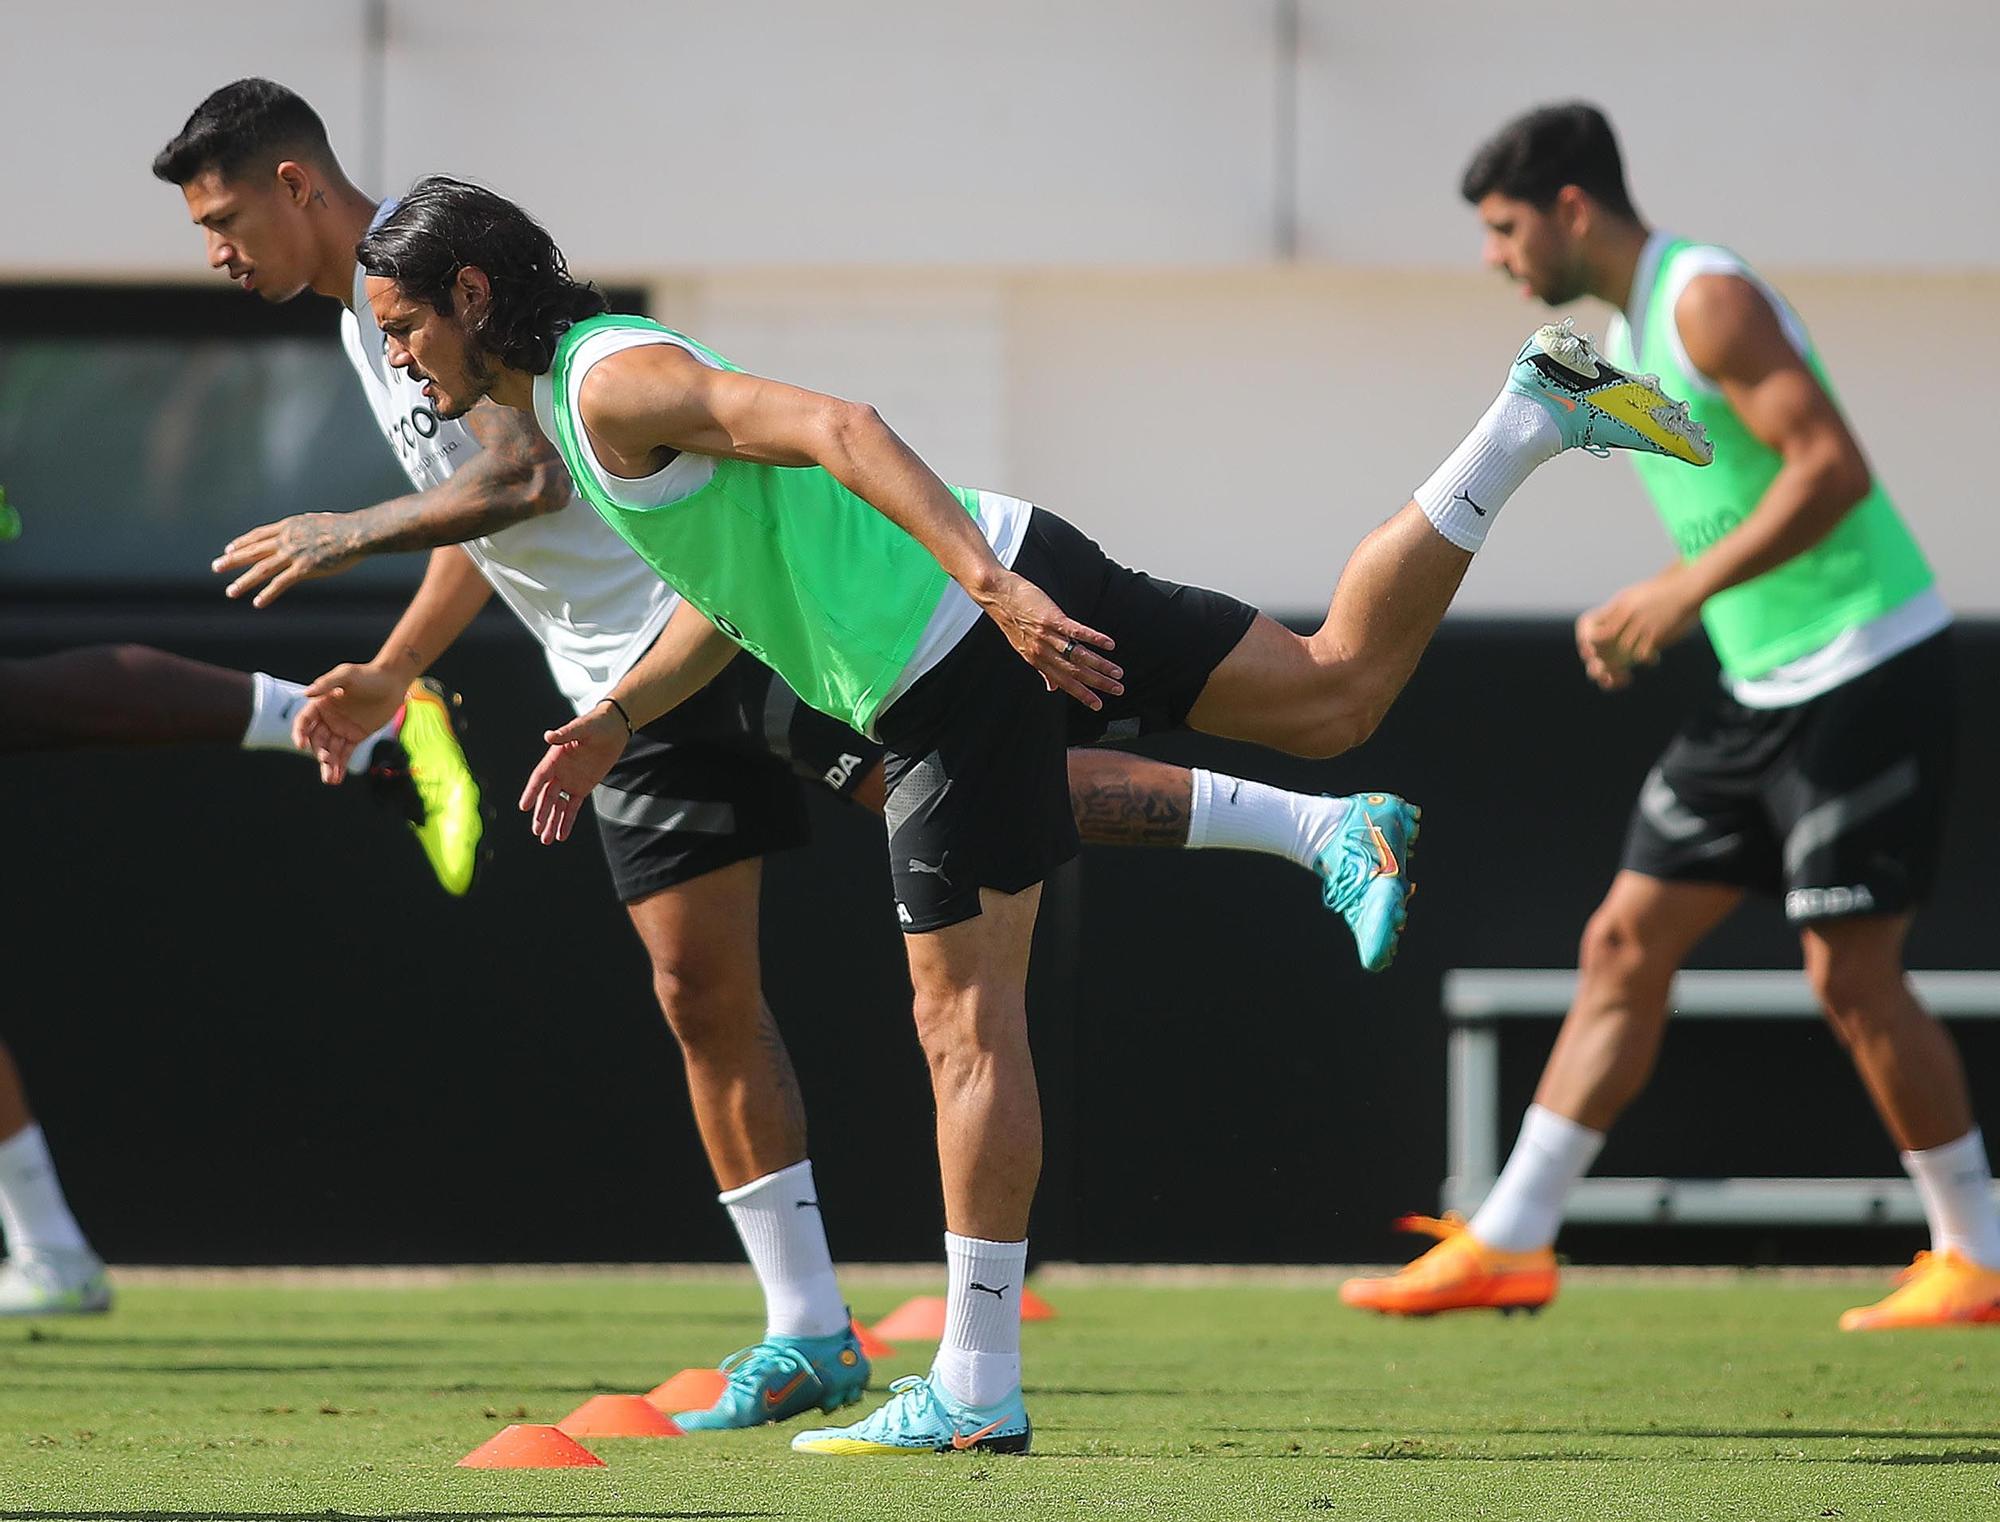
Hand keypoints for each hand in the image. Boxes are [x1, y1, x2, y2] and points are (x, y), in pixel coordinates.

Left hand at [213, 513, 362, 606]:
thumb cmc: (345, 528)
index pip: (258, 535)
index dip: (242, 543)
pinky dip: (268, 593)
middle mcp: (286, 539)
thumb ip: (306, 529)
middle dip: (233, 560)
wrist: (357, 533)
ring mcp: (294, 554)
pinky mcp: (304, 568)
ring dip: (244, 581)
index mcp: (289, 526)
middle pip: (253, 551)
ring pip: (262, 569)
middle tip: (216, 567)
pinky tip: (257, 603)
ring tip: (230, 592)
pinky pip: (281, 583)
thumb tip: (307, 532)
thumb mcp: (319, 523)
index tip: (229, 549)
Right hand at [296, 662, 408, 782]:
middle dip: (320, 751)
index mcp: (321, 704)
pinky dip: (341, 766)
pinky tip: (337, 778)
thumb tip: (306, 693)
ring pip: (331, 750)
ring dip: (328, 765)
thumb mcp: (346, 675)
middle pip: (317, 739)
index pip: (304, 721)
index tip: (301, 745)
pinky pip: (345, 753)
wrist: (393, 682)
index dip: (300, 733)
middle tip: (326, 760)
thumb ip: (326, 683)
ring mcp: (341, 729)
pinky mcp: (356, 736)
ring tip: (330, 779)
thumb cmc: (369, 674)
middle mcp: (329, 718)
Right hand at [519, 705, 628, 844]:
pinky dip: (567, 821)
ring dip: (551, 822)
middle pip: (546, 797)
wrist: (613, 728)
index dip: (531, 792)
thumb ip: (566, 734)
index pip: (539, 778)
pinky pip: (572, 808)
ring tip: (546, 840)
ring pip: (557, 806)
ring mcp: (569, 781)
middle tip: (536, 830)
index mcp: (554, 758)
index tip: (523, 807)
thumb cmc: (596, 724)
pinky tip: (561, 835)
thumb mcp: (583, 727)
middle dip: (541, 814)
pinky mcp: (582, 788)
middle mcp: (558, 772)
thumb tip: (549, 736)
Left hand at [978, 570, 1122, 709]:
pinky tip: (1109, 645)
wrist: (996, 594)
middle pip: (1075, 672)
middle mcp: (1042, 651)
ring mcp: (1047, 635)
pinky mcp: (1051, 618)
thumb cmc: (1011, 618)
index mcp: (1036, 660)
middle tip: (1117, 690)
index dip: (1082, 694)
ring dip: (1100, 665)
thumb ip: (1041, 669)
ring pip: (1078, 655)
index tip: (1098, 704)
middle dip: (1098, 683)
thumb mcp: (1023, 648)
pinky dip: (1094, 639)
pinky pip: (1076, 632)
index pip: (1064, 682)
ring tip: (1117, 672)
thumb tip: (1051, 688)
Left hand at [1575, 567, 1703, 691]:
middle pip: (1602, 640)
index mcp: (1619, 603)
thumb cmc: (1666, 594)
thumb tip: (1610, 625)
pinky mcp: (1656, 632)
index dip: (1587, 638)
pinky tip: (1654, 659)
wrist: (1690, 588)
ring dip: (1625, 662)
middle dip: (1603, 656)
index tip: (1594, 649)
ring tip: (1635, 663)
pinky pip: (1641, 655)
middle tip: (1614, 664)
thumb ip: (1622, 609)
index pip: (1589, 623)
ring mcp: (1640, 622)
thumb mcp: (1638, 595)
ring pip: (1621, 650)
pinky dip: (1645, 660)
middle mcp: (1626, 612)